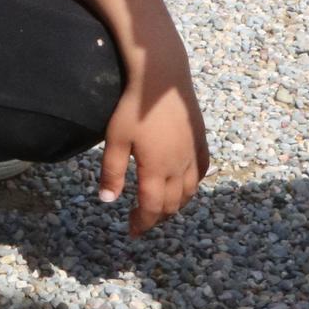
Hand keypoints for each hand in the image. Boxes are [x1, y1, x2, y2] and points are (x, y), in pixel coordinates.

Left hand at [99, 68, 209, 236]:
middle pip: (171, 204)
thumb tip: (108, 200)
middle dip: (156, 217)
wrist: (162, 76)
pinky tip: (184, 186)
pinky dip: (192, 186)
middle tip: (142, 221)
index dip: (142, 223)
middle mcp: (179, 166)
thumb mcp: (116, 139)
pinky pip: (200, 172)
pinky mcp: (200, 140)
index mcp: (157, 169)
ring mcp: (193, 153)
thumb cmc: (134, 106)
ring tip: (160, 208)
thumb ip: (112, 171)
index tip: (132, 232)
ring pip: (189, 191)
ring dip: (175, 205)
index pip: (151, 207)